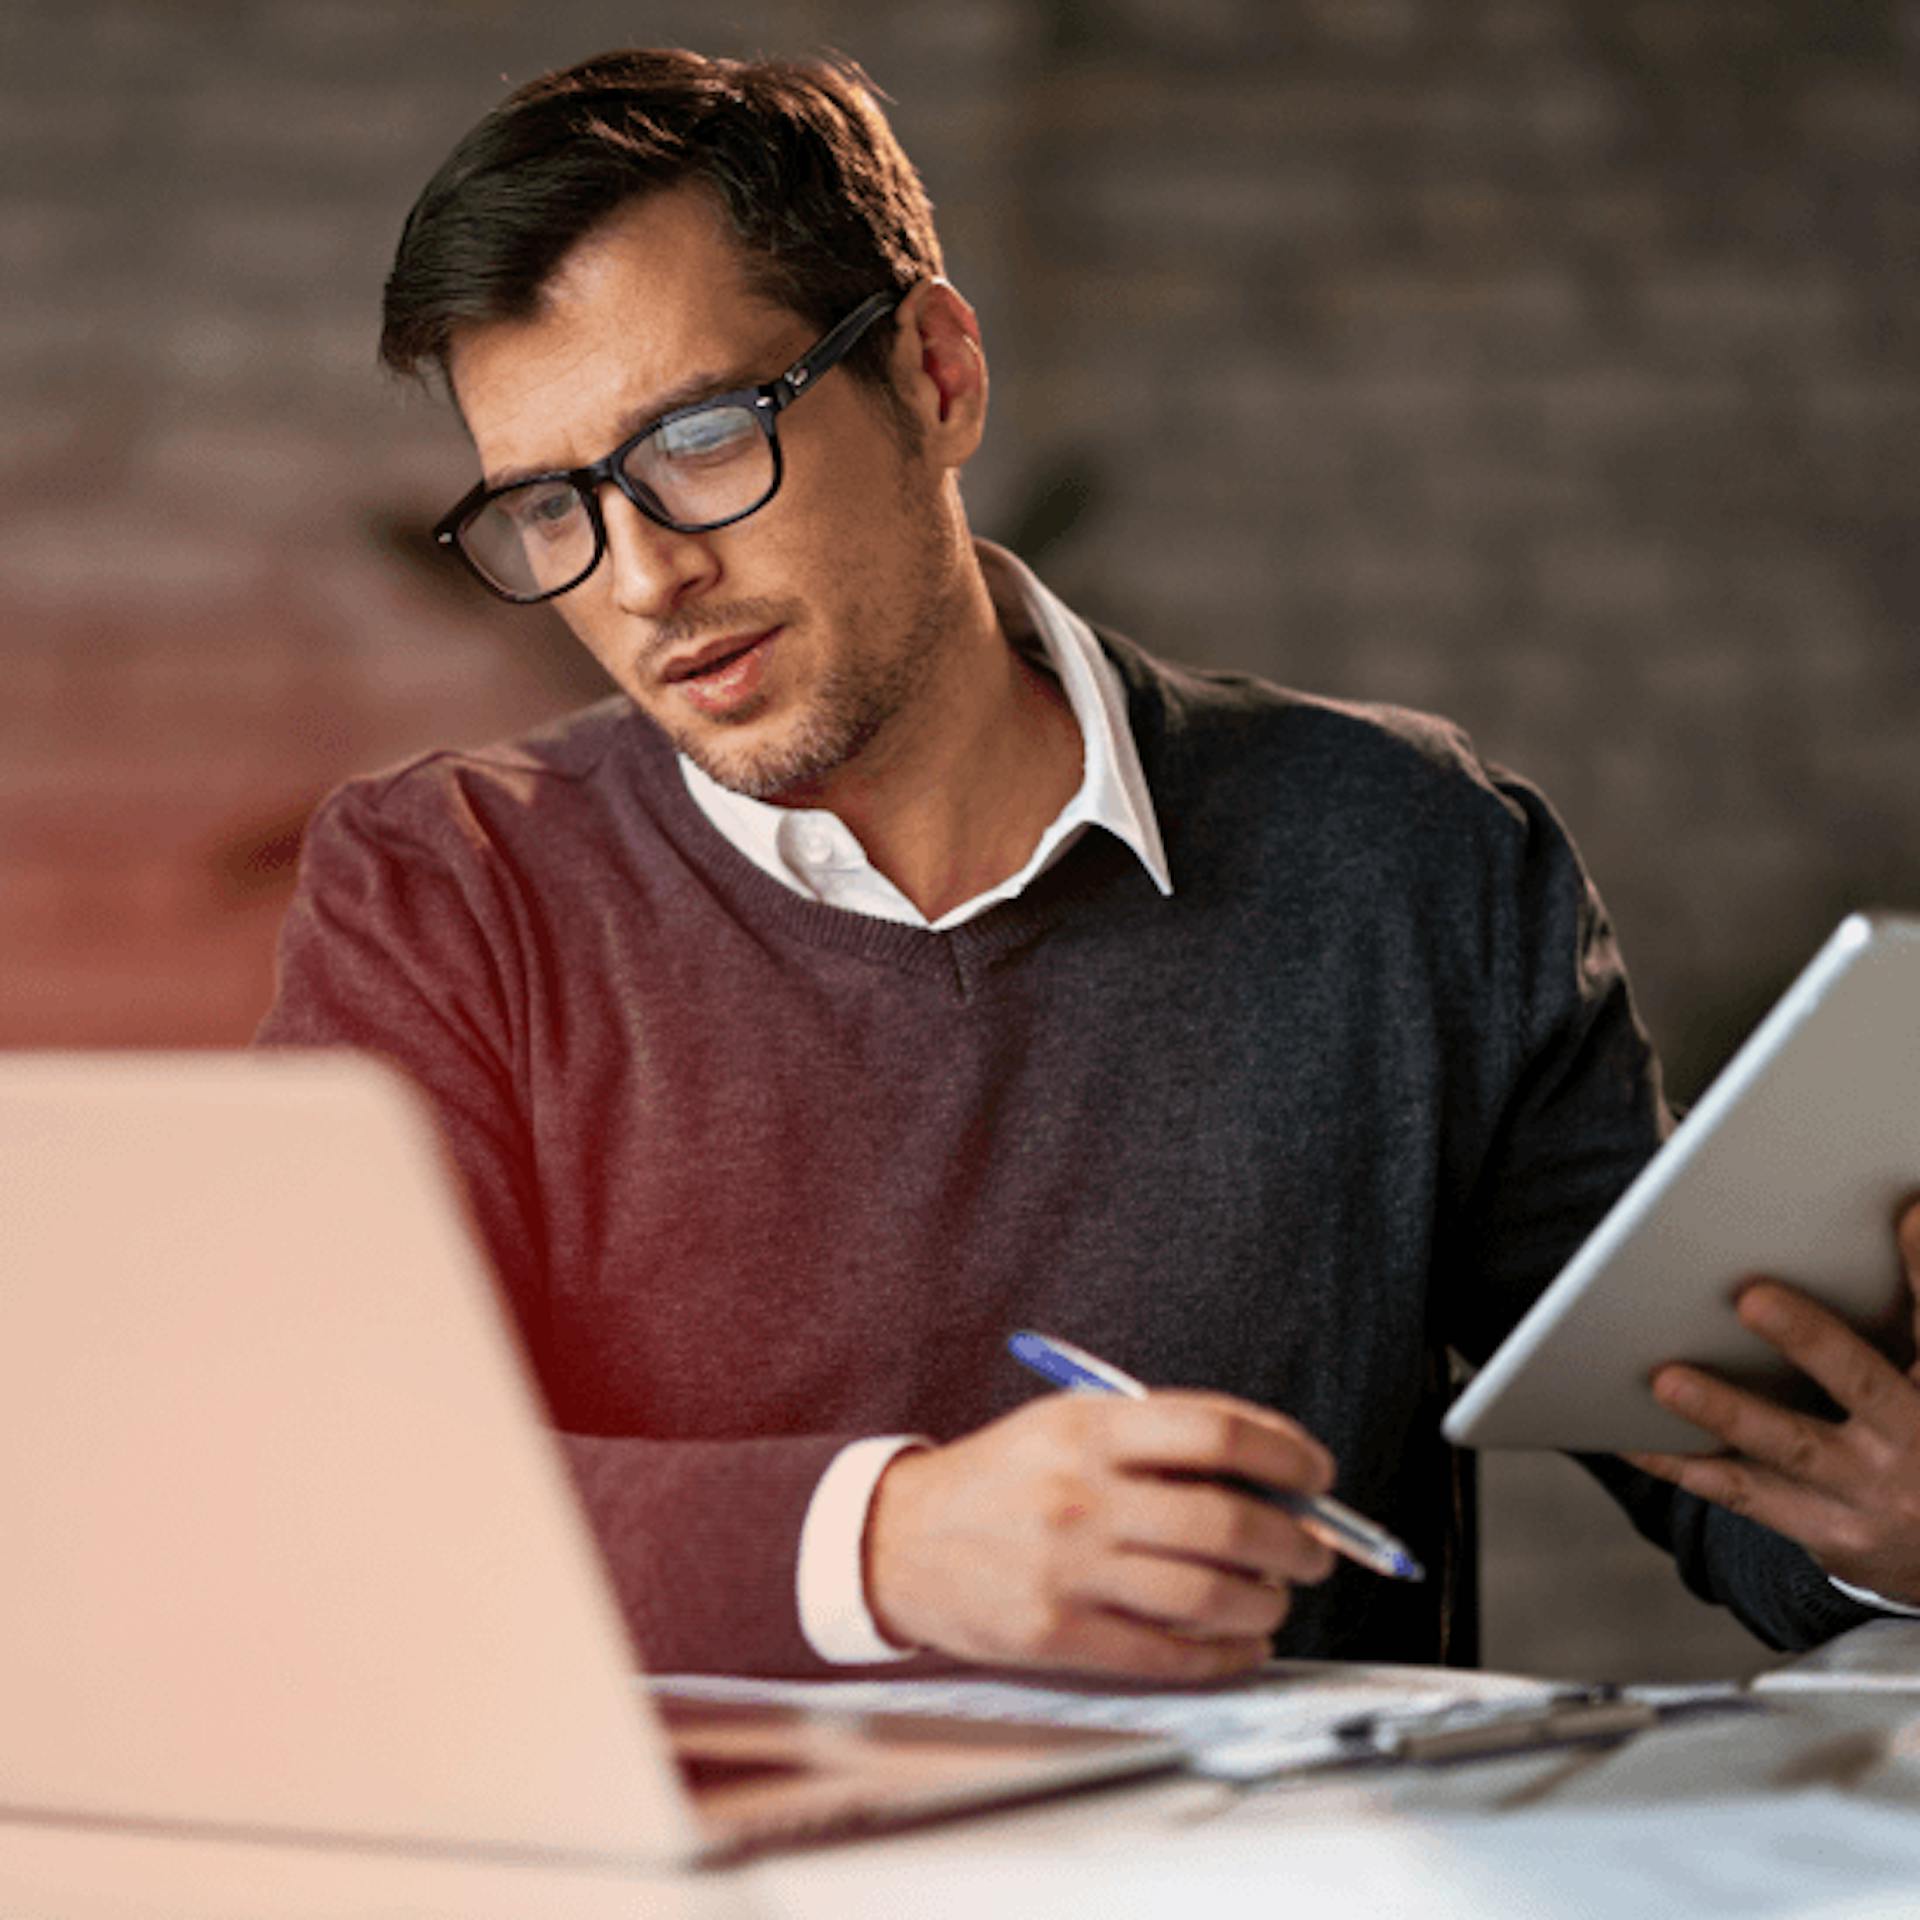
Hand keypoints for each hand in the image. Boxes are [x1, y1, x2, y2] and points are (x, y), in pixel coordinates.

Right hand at [863, 1390, 1338, 1680]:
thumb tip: (1274, 1475)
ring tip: (1275, 1597)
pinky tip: (1241, 1644)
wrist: (900, 1539)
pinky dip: (1225, 1655)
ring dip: (1266, 1602)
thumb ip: (1162, 1439)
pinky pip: (1168, 1655)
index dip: (1286, 1454)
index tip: (1317, 1474)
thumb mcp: (1070, 1424)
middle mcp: (1083, 1495)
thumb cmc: (1004, 1477)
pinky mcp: (1058, 1634)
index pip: (1217, 1433)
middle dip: (1295, 1542)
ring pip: (1208, 1596)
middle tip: (1315, 1551)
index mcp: (1090, 1429)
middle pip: (1227, 1521)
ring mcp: (1069, 1569)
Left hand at [1626, 1199, 1919, 1604]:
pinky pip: (1740, 1492)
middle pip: (1862, 1381)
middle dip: (1810, 1338)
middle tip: (1751, 1296)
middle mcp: (1917, 1442)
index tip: (1906, 1212)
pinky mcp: (1828, 1532)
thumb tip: (1881, 1216)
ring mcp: (1872, 1493)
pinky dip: (1679, 1462)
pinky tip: (1626, 1433)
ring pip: (1790, 1446)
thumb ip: (1903, 1321)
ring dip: (1726, 1411)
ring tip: (1666, 1379)